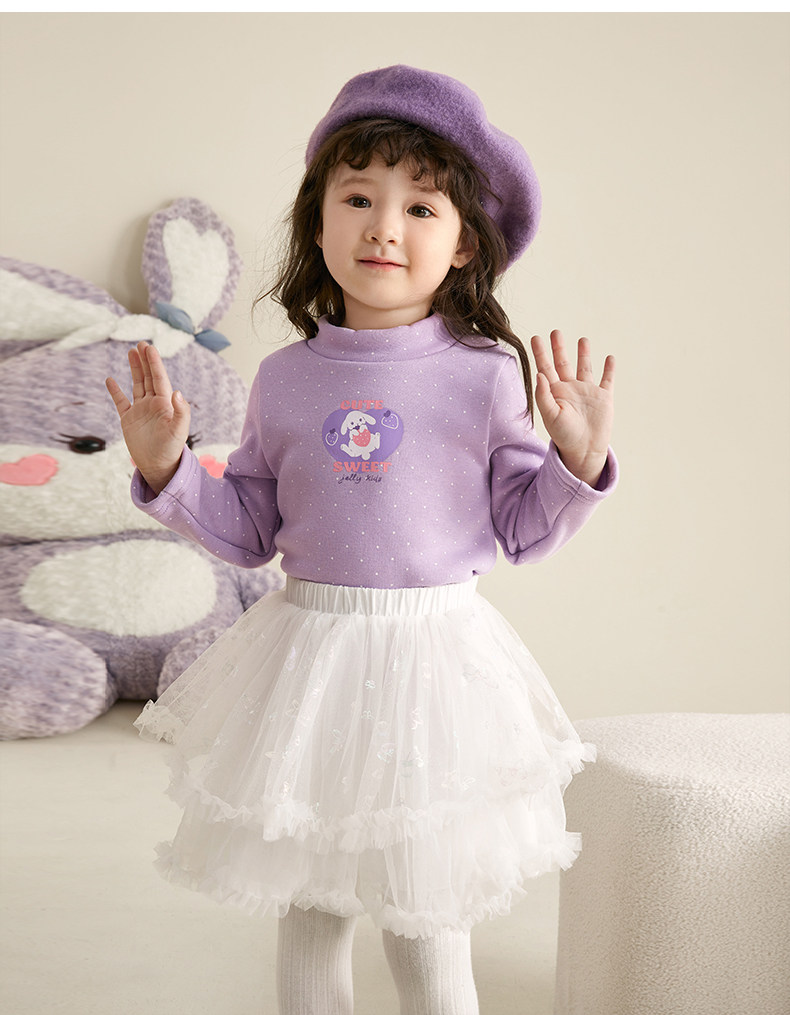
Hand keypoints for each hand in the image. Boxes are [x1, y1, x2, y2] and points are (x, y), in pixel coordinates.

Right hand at [106, 342, 190, 493]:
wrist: (158, 465)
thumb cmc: (171, 449)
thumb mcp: (179, 430)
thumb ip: (181, 411)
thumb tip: (177, 392)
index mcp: (165, 404)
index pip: (159, 378)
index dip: (154, 363)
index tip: (149, 348)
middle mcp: (153, 404)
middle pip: (148, 377)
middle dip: (145, 360)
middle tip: (141, 343)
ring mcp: (140, 410)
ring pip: (137, 384)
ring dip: (135, 369)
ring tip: (131, 352)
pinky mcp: (129, 420)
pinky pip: (121, 402)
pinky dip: (115, 391)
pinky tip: (110, 379)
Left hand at [531, 330, 614, 486]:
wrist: (584, 450)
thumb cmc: (564, 436)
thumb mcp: (550, 415)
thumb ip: (543, 395)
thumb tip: (539, 373)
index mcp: (555, 392)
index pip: (545, 367)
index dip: (540, 353)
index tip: (535, 337)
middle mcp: (570, 389)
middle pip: (563, 363)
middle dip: (559, 348)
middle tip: (555, 332)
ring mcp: (587, 392)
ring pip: (585, 367)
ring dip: (584, 354)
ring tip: (583, 339)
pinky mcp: (603, 397)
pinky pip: (607, 379)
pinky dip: (609, 368)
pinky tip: (609, 358)